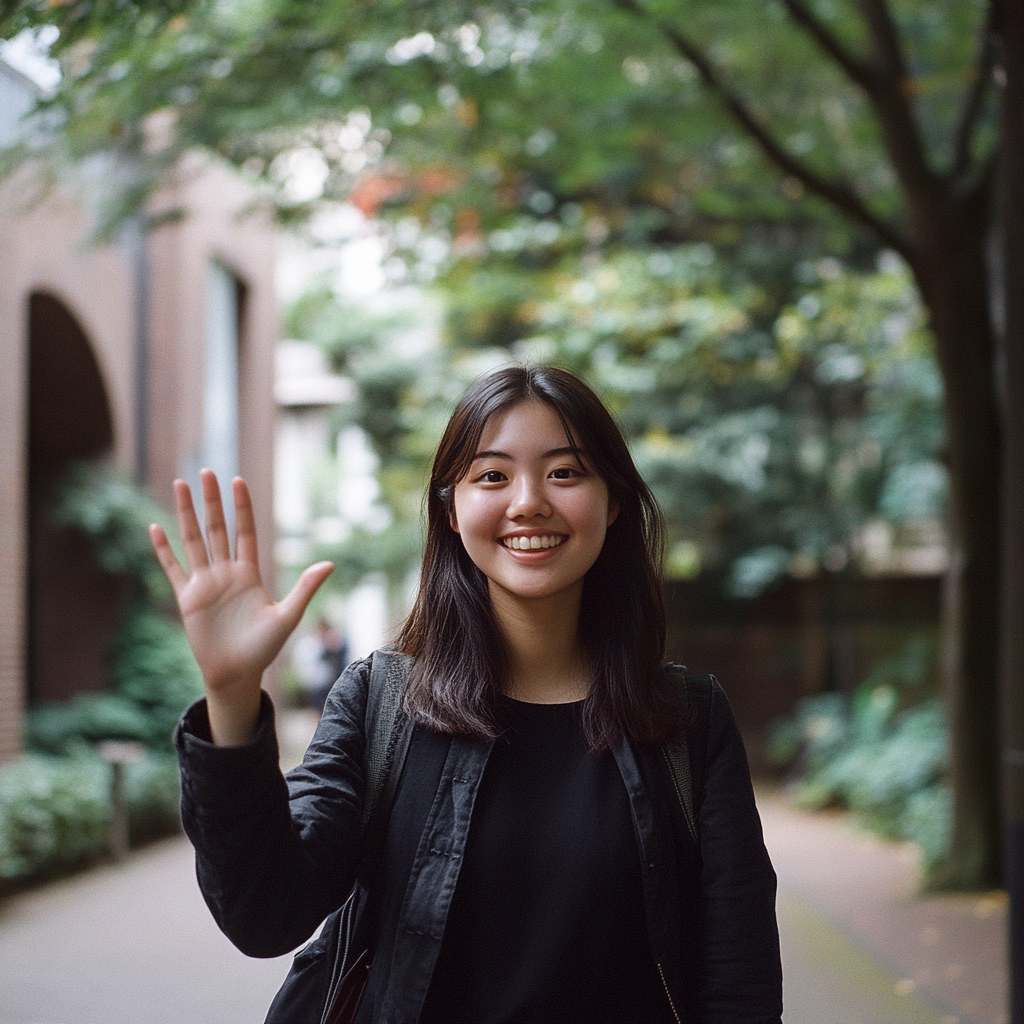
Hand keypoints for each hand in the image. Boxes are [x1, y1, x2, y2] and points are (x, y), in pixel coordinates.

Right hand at [149, 469, 333, 744]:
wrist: (237, 675)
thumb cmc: (264, 649)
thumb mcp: (287, 616)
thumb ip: (305, 588)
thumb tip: (330, 564)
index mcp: (249, 573)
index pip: (245, 531)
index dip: (242, 507)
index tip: (238, 480)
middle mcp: (226, 573)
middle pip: (216, 528)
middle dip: (211, 500)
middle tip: (206, 471)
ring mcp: (204, 584)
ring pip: (193, 540)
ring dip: (186, 514)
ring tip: (179, 485)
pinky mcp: (187, 599)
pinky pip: (173, 569)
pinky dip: (163, 550)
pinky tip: (155, 528)